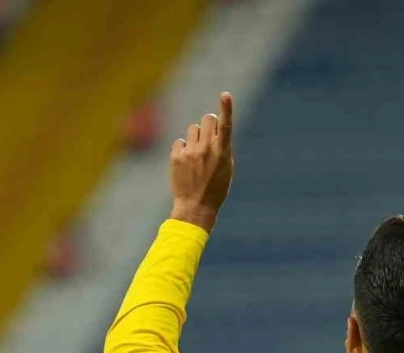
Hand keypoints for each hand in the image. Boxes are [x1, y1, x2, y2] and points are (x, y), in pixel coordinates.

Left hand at [170, 91, 234, 231]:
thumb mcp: (226, 169)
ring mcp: (190, 152)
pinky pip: (180, 142)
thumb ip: (222, 148)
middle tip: (209, 138)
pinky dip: (183, 149)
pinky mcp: (177, 156)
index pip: (226, 126)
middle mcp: (206, 149)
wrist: (195, 207)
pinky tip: (186, 163)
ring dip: (196, 138)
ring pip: (193, 129)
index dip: (226, 108)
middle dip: (209, 124)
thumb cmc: (216, 189)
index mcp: (222, 153)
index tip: (225, 94)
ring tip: (197, 156)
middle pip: (207, 119)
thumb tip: (216, 131)